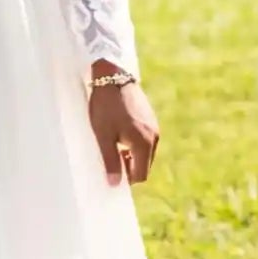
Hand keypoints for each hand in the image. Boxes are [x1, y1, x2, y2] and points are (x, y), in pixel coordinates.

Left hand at [88, 68, 158, 187]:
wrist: (113, 75)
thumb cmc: (106, 106)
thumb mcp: (103, 136)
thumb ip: (110, 161)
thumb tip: (114, 184)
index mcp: (144, 143)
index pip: (141, 175)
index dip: (126, 179)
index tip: (110, 171)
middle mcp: (154, 136)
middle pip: (144, 165)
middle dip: (129, 167)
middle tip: (109, 158)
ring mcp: (154, 126)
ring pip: (145, 152)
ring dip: (131, 155)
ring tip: (112, 144)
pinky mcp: (150, 118)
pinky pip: (145, 140)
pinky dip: (134, 144)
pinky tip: (118, 133)